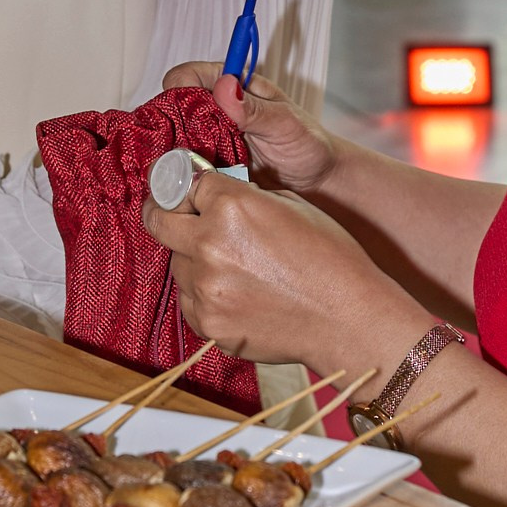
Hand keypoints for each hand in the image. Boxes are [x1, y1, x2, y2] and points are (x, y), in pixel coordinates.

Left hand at [142, 173, 428, 374]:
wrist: (347, 319)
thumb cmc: (330, 259)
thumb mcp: (291, 205)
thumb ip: (245, 197)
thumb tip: (216, 195)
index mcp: (232, 206)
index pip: (187, 183)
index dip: (193, 187)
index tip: (190, 193)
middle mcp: (210, 243)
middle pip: (158, 219)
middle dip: (168, 214)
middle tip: (177, 217)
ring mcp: (205, 287)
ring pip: (177, 262)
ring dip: (194, 260)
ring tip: (236, 269)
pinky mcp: (207, 323)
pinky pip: (189, 299)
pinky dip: (205, 295)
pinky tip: (240, 296)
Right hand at [161, 63, 340, 193]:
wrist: (319, 182)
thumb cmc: (308, 144)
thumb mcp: (285, 124)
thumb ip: (254, 109)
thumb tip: (224, 86)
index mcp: (233, 86)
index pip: (189, 76)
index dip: (178, 88)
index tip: (180, 108)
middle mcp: (216, 110)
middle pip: (174, 109)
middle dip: (170, 126)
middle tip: (181, 147)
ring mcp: (210, 139)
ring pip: (175, 139)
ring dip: (174, 153)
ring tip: (184, 168)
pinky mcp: (210, 166)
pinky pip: (187, 166)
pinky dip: (183, 173)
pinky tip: (187, 183)